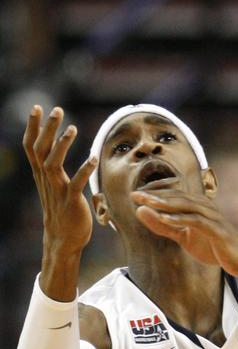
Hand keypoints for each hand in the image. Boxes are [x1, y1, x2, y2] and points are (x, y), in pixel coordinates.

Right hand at [23, 106, 96, 253]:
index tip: (36, 107)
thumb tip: (57, 150)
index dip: (33, 127)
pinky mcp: (71, 202)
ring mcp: (58, 191)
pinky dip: (84, 170)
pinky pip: (76, 184)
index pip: (32, 147)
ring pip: (53, 164)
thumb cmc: (63, 211)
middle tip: (56, 109)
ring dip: (62, 146)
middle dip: (46, 129)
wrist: (63, 240)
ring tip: (72, 128)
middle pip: (41, 150)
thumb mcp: (56, 186)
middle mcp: (47, 181)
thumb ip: (56, 169)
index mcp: (42, 175)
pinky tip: (94, 158)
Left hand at [131, 190, 237, 275]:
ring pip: (187, 205)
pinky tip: (165, 219)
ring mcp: (213, 218)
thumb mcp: (185, 237)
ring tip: (147, 203)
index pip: (174, 196)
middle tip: (135, 195)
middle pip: (178, 197)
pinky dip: (180, 219)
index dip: (155, 194)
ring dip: (166, 204)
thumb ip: (165, 226)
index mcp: (198, 207)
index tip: (135, 195)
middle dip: (156, 196)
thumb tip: (142, 212)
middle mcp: (206, 207)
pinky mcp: (218, 230)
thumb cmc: (215, 247)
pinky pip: (197, 221)